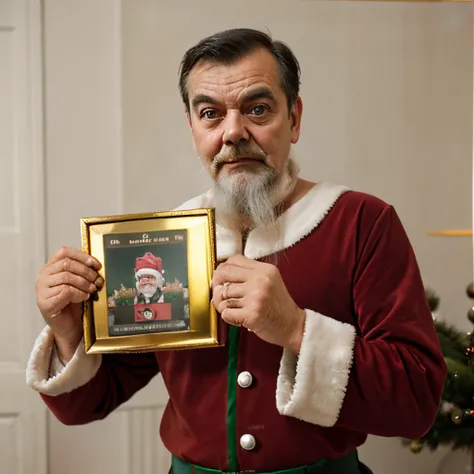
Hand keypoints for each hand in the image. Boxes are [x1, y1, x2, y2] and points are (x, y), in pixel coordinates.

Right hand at [36, 246, 102, 361]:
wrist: (69, 326)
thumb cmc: (74, 303)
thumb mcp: (79, 282)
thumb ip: (82, 271)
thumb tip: (96, 263)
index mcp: (51, 268)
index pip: (63, 252)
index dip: (82, 256)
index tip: (96, 264)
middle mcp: (43, 276)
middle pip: (67, 264)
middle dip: (86, 271)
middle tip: (97, 280)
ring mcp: (42, 290)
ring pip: (66, 277)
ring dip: (84, 283)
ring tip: (92, 289)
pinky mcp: (45, 302)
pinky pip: (66, 291)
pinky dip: (79, 293)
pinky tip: (84, 297)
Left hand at [212, 254, 305, 353]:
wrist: (293, 326)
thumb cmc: (279, 307)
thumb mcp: (269, 282)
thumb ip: (248, 275)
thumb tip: (220, 274)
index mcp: (265, 270)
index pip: (234, 260)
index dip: (222, 269)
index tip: (221, 278)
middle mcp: (261, 280)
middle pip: (224, 274)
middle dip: (217, 284)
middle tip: (220, 294)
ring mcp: (256, 297)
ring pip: (223, 295)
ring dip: (224, 304)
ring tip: (237, 309)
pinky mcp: (252, 314)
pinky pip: (226, 312)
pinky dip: (228, 317)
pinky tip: (239, 318)